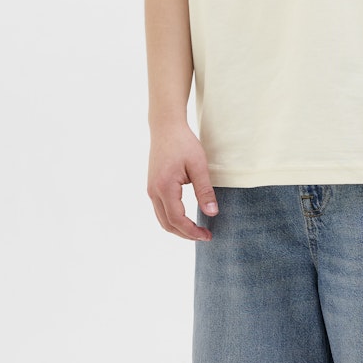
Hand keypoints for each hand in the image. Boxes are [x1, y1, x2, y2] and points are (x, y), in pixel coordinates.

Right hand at [147, 123, 217, 240]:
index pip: (177, 219)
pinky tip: (186, 217)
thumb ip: (204, 191)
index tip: (208, 236)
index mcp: (165, 187)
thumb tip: (212, 214)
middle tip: (204, 236)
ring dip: (178, 228)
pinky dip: (172, 219)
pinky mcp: (152, 186)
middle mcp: (153, 191)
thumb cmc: (184, 143)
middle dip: (185, 234)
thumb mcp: (199, 165)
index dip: (192, 232)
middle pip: (167, 224)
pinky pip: (160, 210)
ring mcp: (151, 189)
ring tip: (197, 230)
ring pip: (162, 219)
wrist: (166, 127)